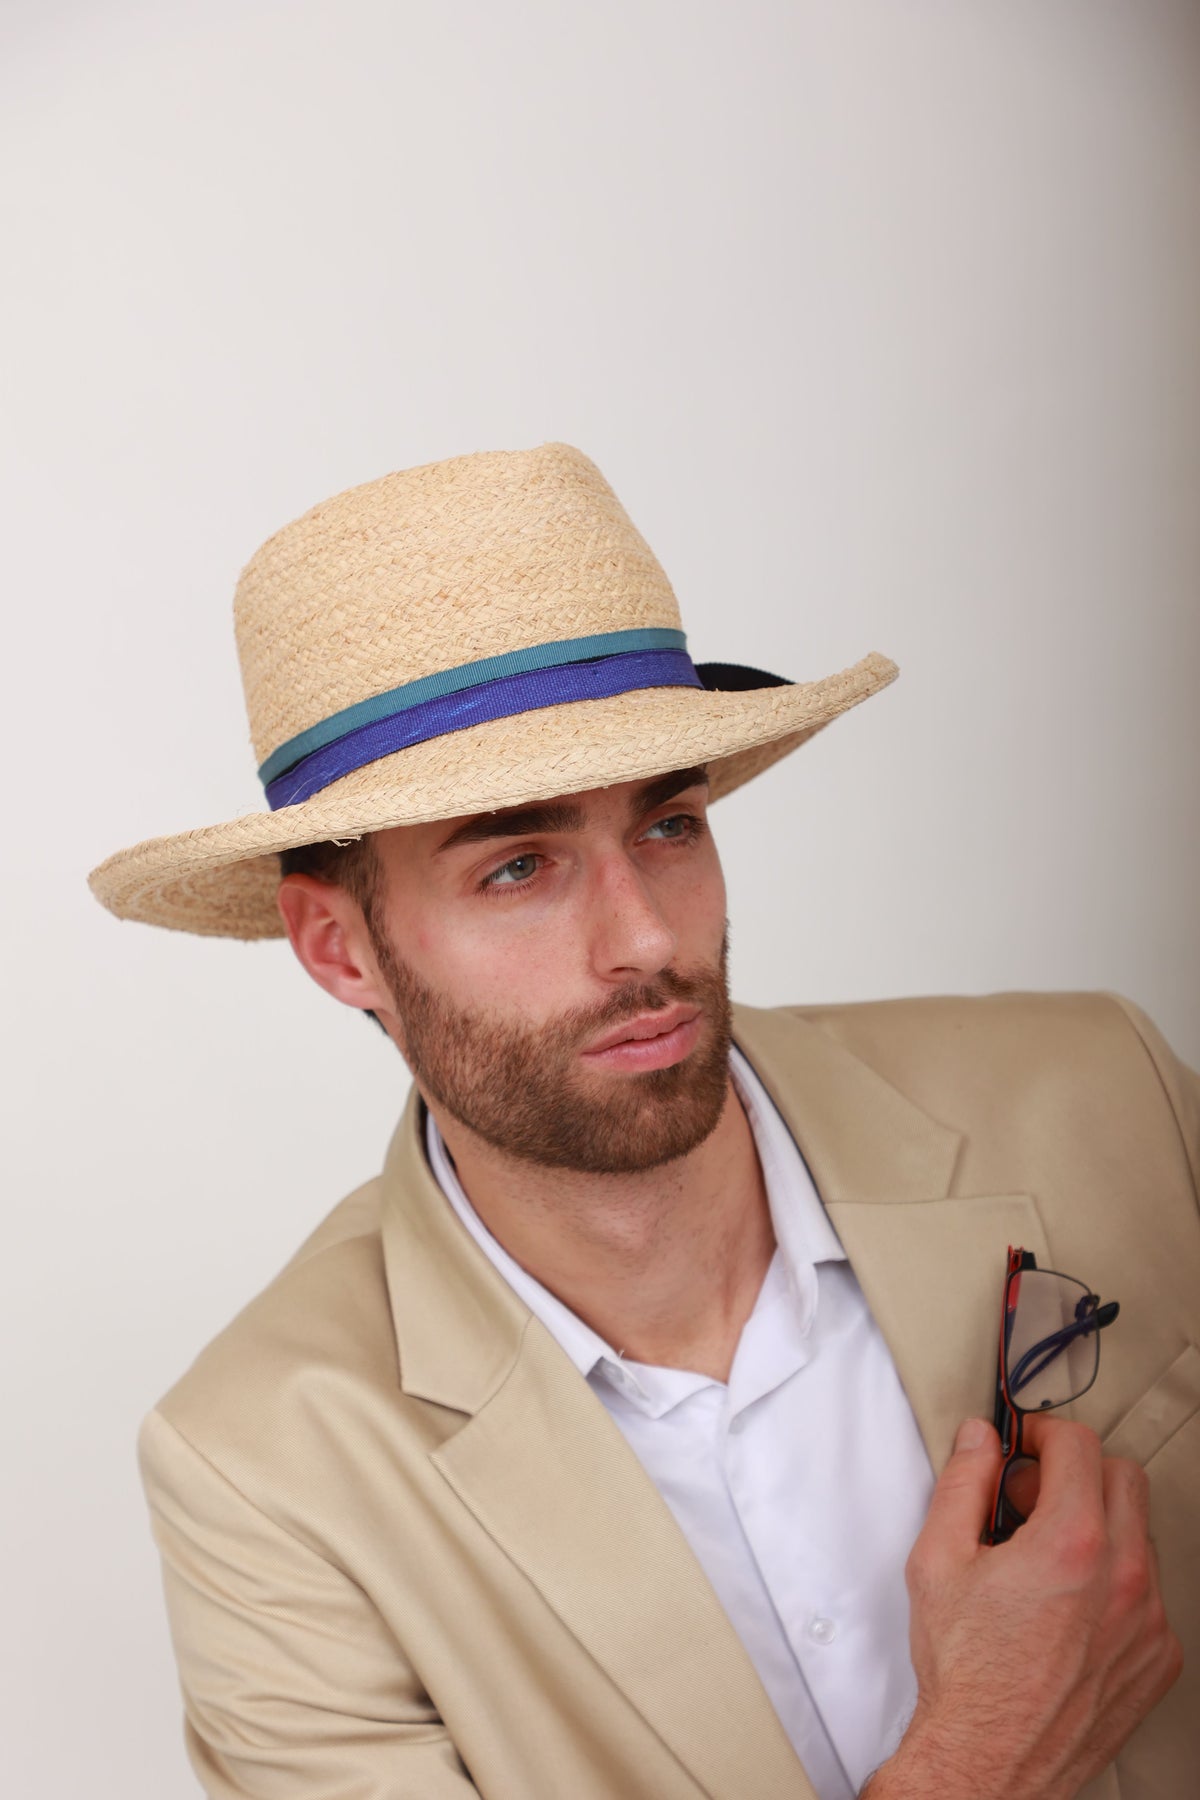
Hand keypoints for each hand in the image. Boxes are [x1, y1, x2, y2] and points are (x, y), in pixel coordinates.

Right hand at [865, 1415, 1181, 1799]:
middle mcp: (1123, 1577)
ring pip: (1139, 1533)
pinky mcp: (1159, 1658)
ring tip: (1046, 1559)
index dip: (1043, 1433)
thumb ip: (962, 1484)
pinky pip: (1150, 1590)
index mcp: (1071, 1543)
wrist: (989, 1760)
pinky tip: (1070, 1605)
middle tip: (1033, 1497)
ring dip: (1098, 1525)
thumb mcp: (938, 1560)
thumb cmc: (965, 1671)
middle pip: (1123, 1477)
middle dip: (1077, 1471)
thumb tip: (980, 1442)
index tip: (1025, 1445)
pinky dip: (1115, 1580)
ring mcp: (1150, 1621)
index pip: (1079, 1445)